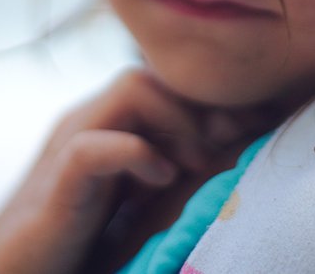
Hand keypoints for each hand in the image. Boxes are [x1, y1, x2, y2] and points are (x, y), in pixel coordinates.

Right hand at [0, 69, 258, 273]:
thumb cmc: (77, 242)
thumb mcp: (137, 200)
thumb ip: (173, 169)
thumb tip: (235, 148)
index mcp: (108, 122)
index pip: (165, 79)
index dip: (214, 95)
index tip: (259, 122)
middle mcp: (88, 122)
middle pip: (154, 71)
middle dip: (201, 101)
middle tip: (233, 143)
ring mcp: (68, 149)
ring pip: (130, 87)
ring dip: (177, 120)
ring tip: (197, 163)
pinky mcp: (55, 188)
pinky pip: (93, 146)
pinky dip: (136, 154)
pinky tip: (161, 179)